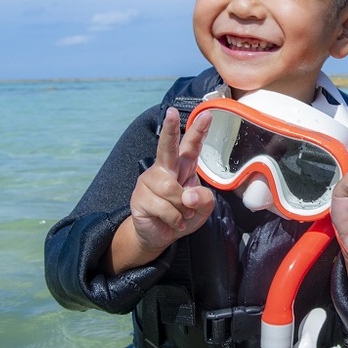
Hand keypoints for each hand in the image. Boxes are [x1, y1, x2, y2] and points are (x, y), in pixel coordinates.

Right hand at [107, 107, 214, 272]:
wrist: (160, 236)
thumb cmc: (183, 215)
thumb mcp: (204, 208)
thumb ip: (204, 199)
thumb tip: (187, 196)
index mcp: (183, 166)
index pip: (191, 146)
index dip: (199, 130)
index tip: (207, 114)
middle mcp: (164, 169)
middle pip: (167, 147)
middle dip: (169, 128)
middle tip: (171, 112)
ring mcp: (149, 182)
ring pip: (173, 191)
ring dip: (183, 208)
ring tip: (181, 214)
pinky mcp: (139, 198)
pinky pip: (165, 208)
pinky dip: (175, 219)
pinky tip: (171, 221)